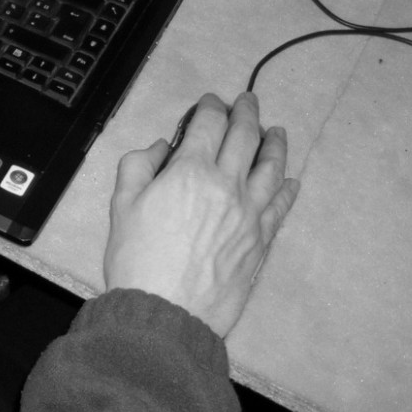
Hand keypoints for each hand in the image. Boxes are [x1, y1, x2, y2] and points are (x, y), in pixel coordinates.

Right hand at [103, 92, 298, 338]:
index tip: (210, 101)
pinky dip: (287, 188)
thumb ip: (139, 165)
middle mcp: (227, 184)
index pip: (209, 123)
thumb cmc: (138, 258)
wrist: (167, 311)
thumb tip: (162, 148)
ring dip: (275, 143)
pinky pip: (281, 206)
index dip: (210, 106)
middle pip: (245, 137)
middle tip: (247, 101)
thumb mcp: (121, 204)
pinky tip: (290, 180)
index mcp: (190, 170)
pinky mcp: (261, 240)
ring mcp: (250, 213)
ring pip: (271, 167)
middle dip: (246, 113)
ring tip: (277, 132)